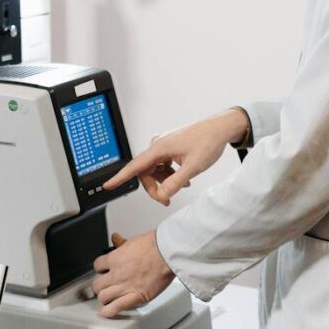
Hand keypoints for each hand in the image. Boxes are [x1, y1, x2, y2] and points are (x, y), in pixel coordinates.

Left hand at [92, 231, 174, 316]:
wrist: (167, 253)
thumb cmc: (155, 246)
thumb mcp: (133, 241)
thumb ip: (121, 243)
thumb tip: (116, 238)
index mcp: (115, 259)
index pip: (97, 266)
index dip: (100, 269)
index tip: (104, 272)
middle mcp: (117, 274)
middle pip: (97, 284)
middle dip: (100, 286)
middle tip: (104, 287)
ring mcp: (125, 286)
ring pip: (103, 297)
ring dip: (104, 298)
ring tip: (107, 299)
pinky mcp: (136, 297)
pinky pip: (116, 307)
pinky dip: (109, 311)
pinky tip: (106, 312)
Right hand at [101, 109, 249, 205]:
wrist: (219, 129)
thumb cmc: (208, 142)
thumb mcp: (193, 167)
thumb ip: (176, 182)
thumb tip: (163, 194)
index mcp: (160, 148)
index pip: (135, 166)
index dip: (120, 178)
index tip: (108, 185)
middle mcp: (158, 145)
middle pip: (145, 172)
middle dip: (154, 187)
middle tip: (166, 199)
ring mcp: (163, 145)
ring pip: (154, 169)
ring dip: (164, 181)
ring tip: (181, 186)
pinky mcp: (169, 147)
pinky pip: (162, 164)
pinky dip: (169, 174)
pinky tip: (183, 178)